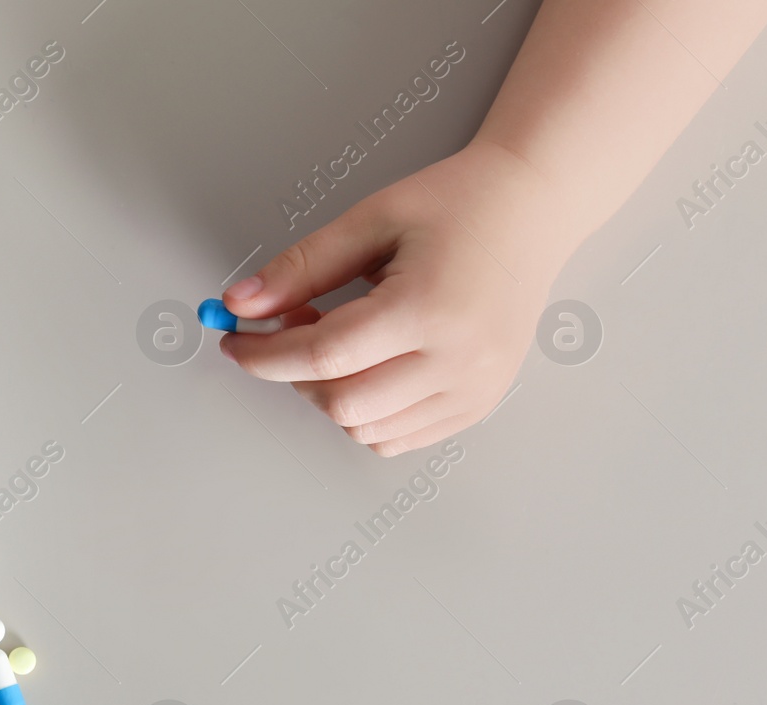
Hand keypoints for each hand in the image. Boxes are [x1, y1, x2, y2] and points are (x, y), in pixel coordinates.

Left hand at [219, 141, 573, 456]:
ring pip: (365, 430)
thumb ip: (300, 268)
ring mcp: (474, 389)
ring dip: (329, 395)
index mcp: (429, 308)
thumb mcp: (369, 221)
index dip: (264, 354)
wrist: (531, 209)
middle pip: (341, 403)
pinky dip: (364, 414)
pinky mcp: (478, 403)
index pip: (323, 356)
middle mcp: (459, 359)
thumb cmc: (457, 205)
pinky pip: (397, 438)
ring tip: (339, 339)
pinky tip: (367, 367)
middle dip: (295, 375)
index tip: (235, 342)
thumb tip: (239, 307)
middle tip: (294, 326)